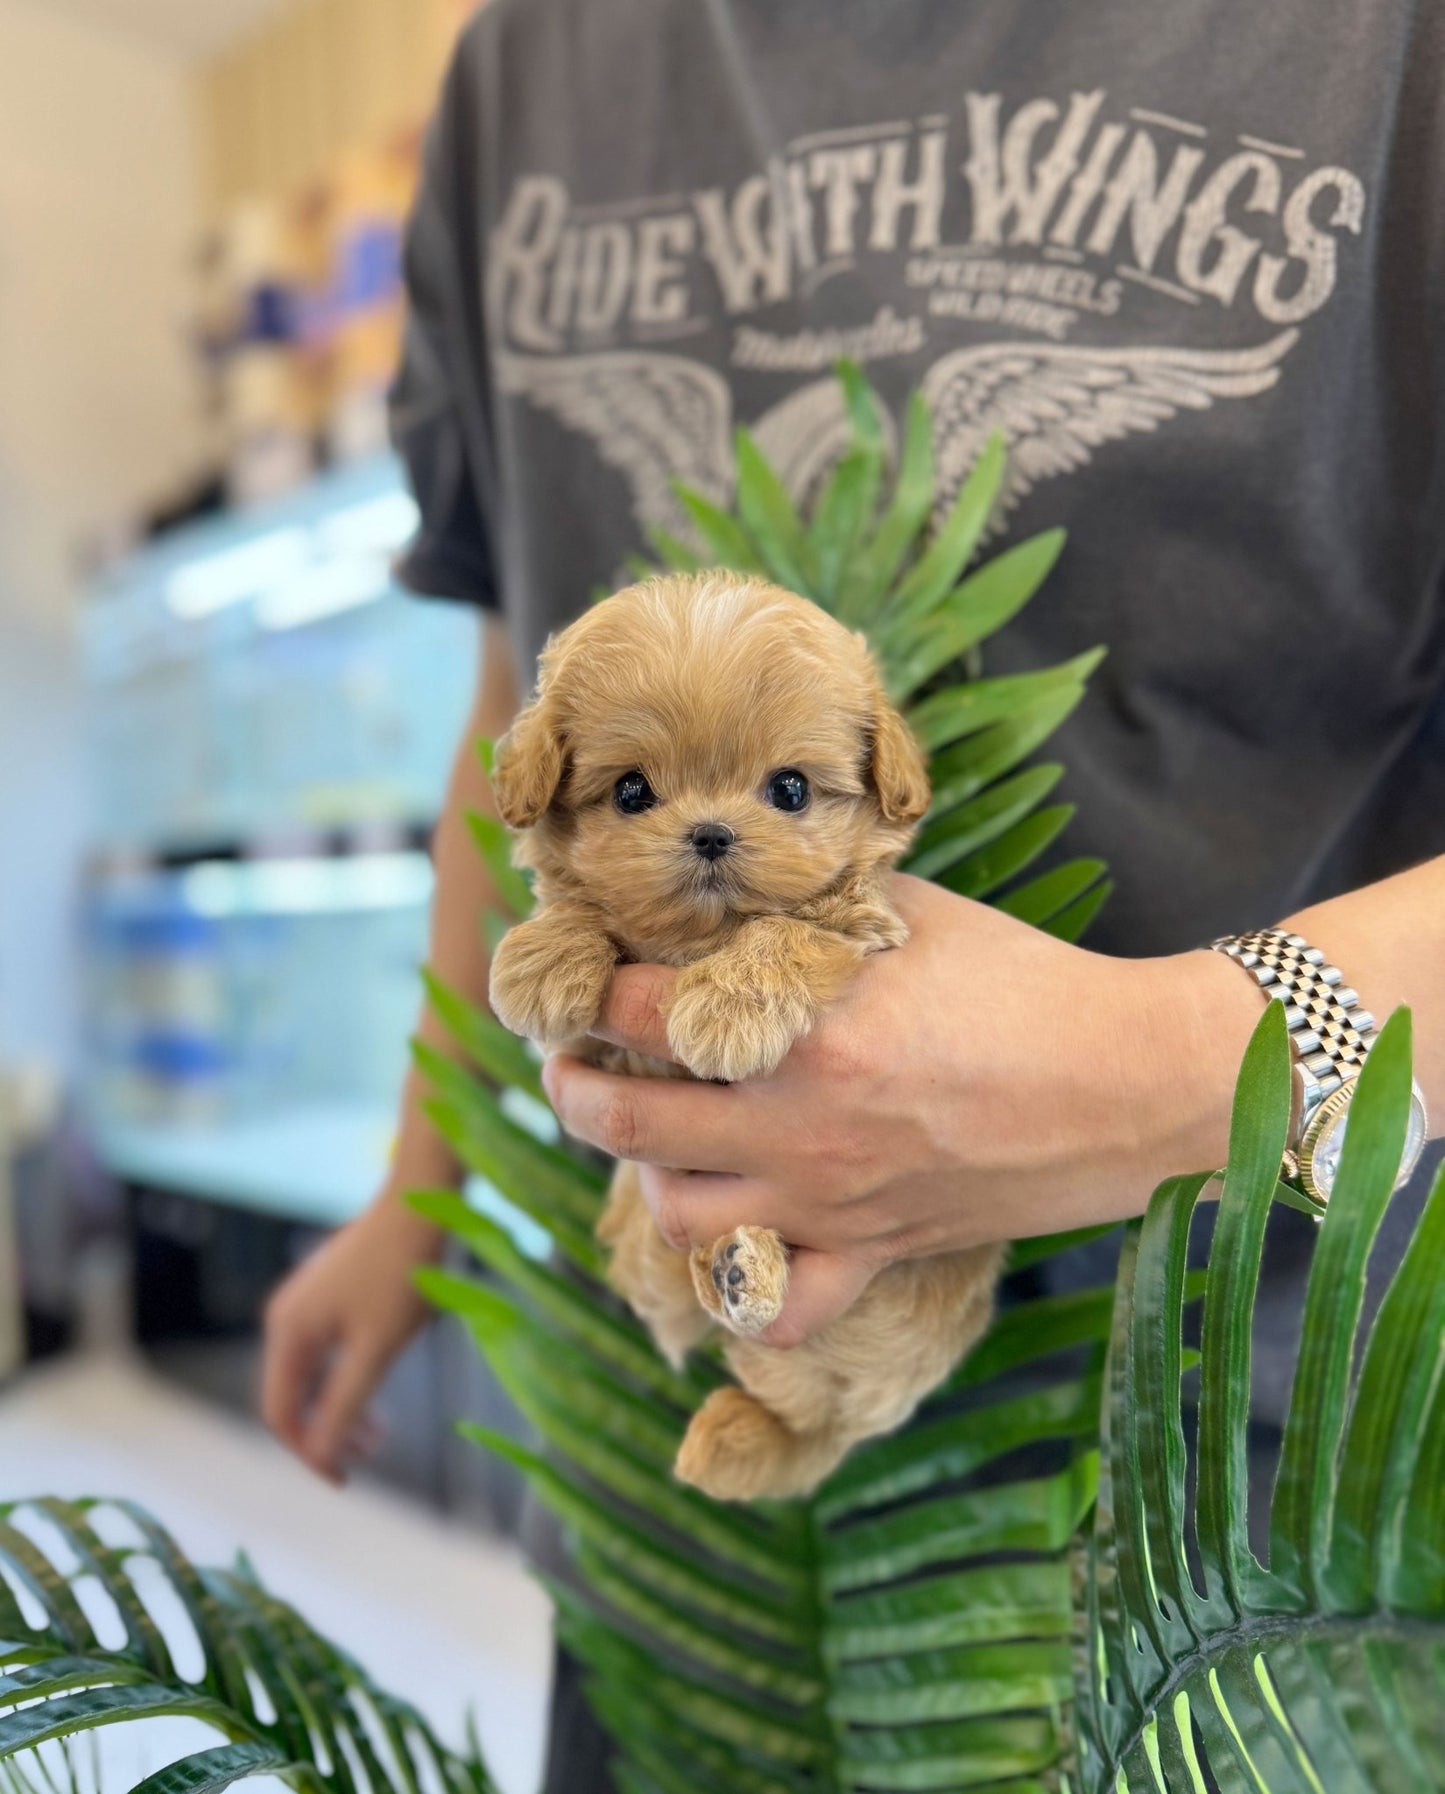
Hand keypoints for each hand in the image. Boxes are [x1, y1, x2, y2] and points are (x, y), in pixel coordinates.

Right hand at [260, 1193, 441, 1482]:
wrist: (421, 1203)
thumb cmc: (402, 1274)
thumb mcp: (377, 1349)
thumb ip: (345, 1404)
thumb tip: (320, 1455)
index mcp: (287, 1333)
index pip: (279, 1414)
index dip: (308, 1454)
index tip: (345, 1480)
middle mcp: (285, 1317)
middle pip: (291, 1395)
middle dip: (326, 1431)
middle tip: (371, 1453)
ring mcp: (305, 1301)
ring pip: (311, 1372)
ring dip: (338, 1405)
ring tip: (380, 1428)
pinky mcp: (327, 1291)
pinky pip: (325, 1349)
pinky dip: (345, 1375)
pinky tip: (377, 1382)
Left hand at [543, 875, 1260, 1344]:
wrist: (1126, 1083)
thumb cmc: (1024, 984)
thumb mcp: (907, 914)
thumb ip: (807, 910)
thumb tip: (727, 903)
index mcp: (802, 1028)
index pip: (638, 1009)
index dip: (591, 986)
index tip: (584, 973)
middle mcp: (798, 1125)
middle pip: (623, 1119)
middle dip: (575, 1084)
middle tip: (574, 1061)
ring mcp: (829, 1203)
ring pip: (675, 1217)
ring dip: (644, 1173)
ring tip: (653, 1138)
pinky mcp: (871, 1255)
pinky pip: (772, 1312)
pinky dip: (736, 1288)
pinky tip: (735, 1239)